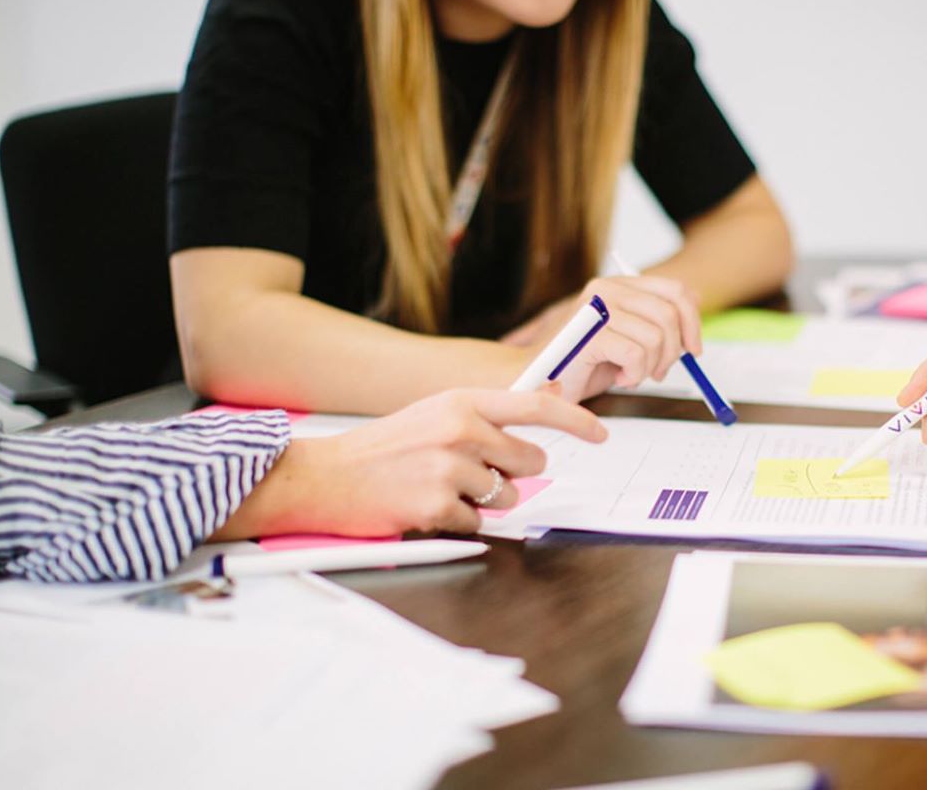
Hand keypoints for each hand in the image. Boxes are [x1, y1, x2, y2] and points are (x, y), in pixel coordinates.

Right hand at [212, 387, 606, 538]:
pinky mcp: (437, 504)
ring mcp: (449, 468)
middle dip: (513, 475)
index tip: (601, 432)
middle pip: (528, 462)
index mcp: (461, 402)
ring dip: (482, 501)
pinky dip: (456, 521)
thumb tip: (538, 422)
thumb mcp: (434, 415)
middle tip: (473, 473)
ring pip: (505, 497)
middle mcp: (459, 429)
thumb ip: (483, 417)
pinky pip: (476, 523)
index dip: (575, 420)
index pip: (535, 406)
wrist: (325, 476)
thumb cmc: (384, 449)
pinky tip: (424, 505)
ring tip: (440, 487)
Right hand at [513, 274, 701, 401]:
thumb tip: (696, 302)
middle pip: (671, 314)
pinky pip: (636, 355)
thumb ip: (655, 318)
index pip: (676, 291)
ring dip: (650, 367)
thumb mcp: (627, 337)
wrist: (538, 382)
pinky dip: (635, 374)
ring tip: (631, 375)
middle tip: (657, 372)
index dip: (693, 322)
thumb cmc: (582, 364)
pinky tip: (619, 378)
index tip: (693, 350)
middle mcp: (607, 289)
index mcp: (619, 285)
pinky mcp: (590, 334)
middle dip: (673, 351)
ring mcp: (596, 309)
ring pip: (656, 337)